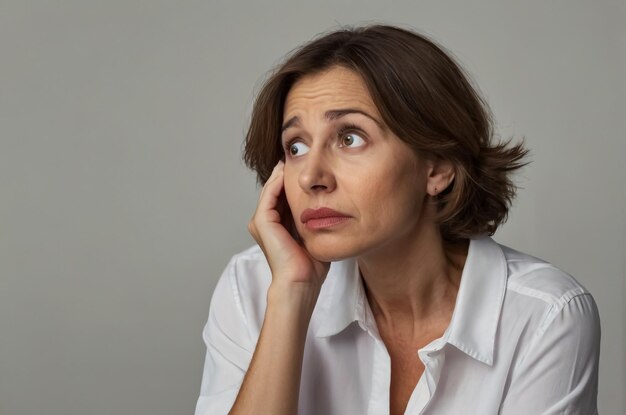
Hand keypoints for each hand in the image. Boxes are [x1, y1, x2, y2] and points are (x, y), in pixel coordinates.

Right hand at [248, 161, 329, 289]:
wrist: (301, 283)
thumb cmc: (311, 267)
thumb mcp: (317, 235)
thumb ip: (319, 221)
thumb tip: (335, 207)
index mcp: (277, 225)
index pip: (283, 195)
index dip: (294, 181)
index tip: (308, 167)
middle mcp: (266, 222)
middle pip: (276, 189)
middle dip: (287, 173)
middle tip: (299, 156)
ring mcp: (261, 221)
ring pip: (272, 189)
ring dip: (281, 173)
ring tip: (293, 159)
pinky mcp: (262, 221)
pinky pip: (270, 194)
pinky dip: (278, 181)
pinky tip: (288, 171)